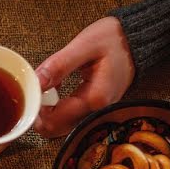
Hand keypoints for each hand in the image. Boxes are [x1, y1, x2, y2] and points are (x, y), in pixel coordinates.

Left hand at [33, 16, 135, 137]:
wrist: (135, 40)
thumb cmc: (113, 39)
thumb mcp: (84, 45)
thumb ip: (59, 65)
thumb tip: (38, 82)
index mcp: (95, 99)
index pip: (54, 121)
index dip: (37, 108)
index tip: (34, 90)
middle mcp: (98, 112)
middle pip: (57, 129)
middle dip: (40, 114)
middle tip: (38, 90)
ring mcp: (98, 113)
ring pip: (62, 127)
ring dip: (48, 112)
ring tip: (49, 88)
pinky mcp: (96, 110)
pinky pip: (70, 119)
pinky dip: (57, 110)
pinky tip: (56, 92)